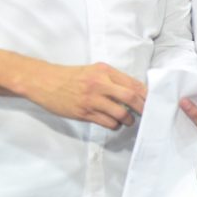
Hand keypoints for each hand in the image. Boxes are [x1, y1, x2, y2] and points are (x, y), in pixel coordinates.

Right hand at [27, 61, 146, 130]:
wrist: (44, 82)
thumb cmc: (71, 77)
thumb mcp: (93, 71)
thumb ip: (112, 79)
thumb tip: (135, 92)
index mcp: (104, 71)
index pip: (133, 83)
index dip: (146, 94)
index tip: (152, 101)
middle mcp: (100, 84)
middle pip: (131, 97)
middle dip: (142, 108)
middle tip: (146, 113)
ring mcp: (92, 99)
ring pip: (121, 113)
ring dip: (129, 120)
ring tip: (129, 120)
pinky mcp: (84, 113)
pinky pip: (107, 123)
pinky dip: (115, 125)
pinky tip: (114, 123)